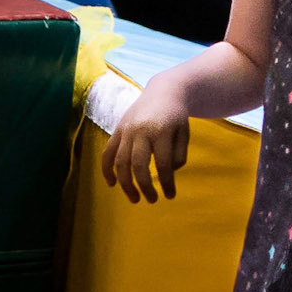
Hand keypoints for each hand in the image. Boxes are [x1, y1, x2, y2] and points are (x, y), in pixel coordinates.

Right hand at [101, 83, 189, 203]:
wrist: (164, 91)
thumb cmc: (177, 116)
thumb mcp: (184, 133)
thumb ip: (179, 155)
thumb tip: (167, 174)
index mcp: (161, 131)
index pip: (163, 164)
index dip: (167, 183)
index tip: (170, 196)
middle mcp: (140, 131)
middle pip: (138, 165)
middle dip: (145, 187)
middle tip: (152, 200)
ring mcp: (126, 130)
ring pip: (120, 162)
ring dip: (126, 184)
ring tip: (135, 198)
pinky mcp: (117, 130)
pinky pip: (107, 152)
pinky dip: (107, 170)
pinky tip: (112, 184)